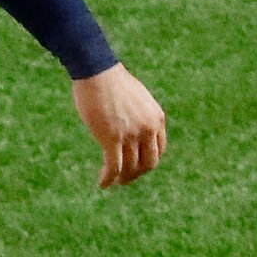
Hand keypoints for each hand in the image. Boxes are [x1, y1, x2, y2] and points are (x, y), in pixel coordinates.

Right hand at [71, 63, 166, 188]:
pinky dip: (108, 178)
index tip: (134, 166)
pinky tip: (102, 184)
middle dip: (136, 174)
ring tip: (111, 182)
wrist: (97, 72)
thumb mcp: (135, 98)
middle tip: (124, 179)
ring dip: (121, 178)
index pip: (158, 150)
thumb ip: (138, 114)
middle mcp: (147, 128)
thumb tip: (129, 123)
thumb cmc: (111, 81)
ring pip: (130, 167)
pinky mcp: (111, 138)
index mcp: (156, 118)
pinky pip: (113, 166)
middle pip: (148, 163)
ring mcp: (131, 134)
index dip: (147, 162)